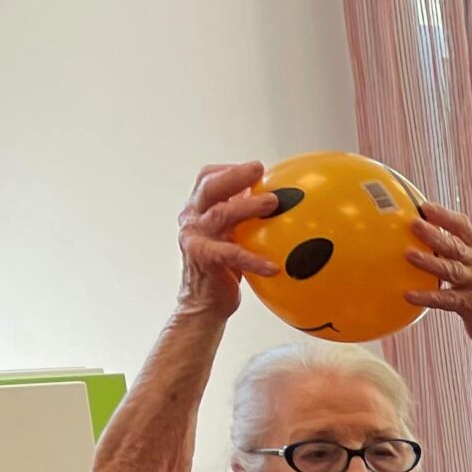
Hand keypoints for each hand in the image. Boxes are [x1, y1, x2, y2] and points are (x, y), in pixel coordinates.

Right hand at [177, 163, 280, 319]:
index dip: (228, 169)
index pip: (207, 179)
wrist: (204, 304)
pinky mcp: (204, 259)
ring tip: (272, 202)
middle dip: (234, 175)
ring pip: (220, 214)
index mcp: (198, 210)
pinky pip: (232, 254)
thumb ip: (243, 220)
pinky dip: (254, 259)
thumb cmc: (224, 270)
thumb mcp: (233, 238)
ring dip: (247, 206)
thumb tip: (278, 202)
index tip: (255, 168)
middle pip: (210, 188)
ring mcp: (195, 238)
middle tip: (258, 169)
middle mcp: (193, 219)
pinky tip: (275, 267)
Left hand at [405, 202, 471, 350]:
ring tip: (409, 254)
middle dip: (435, 234)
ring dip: (430, 262)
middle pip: (456, 247)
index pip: (464, 227)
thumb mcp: (471, 265)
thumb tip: (414, 231)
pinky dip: (428, 297)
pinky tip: (409, 295)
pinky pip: (447, 300)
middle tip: (414, 224)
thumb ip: (451, 250)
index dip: (445, 216)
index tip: (425, 207)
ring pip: (452, 271)